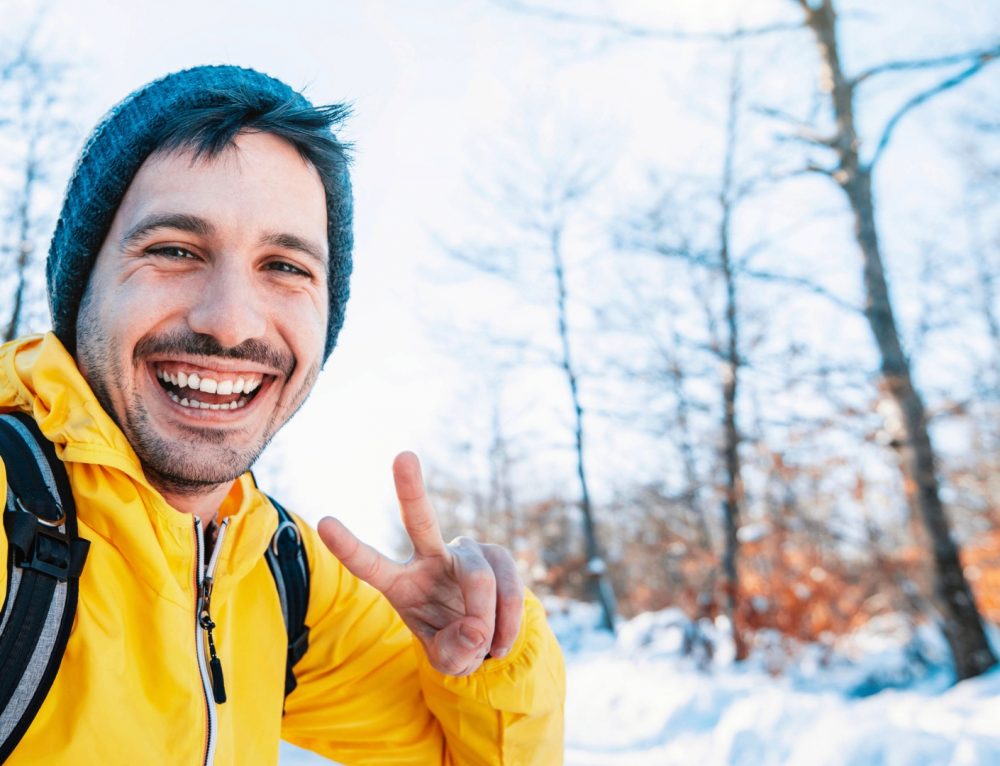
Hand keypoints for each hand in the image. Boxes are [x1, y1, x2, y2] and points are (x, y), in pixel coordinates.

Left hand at [318, 451, 524, 675]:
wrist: (488, 637)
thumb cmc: (453, 641)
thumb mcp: (446, 659)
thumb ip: (454, 651)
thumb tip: (476, 628)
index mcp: (401, 583)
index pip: (371, 564)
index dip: (349, 547)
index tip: (325, 522)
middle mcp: (430, 558)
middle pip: (421, 521)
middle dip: (411, 488)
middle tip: (403, 456)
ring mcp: (466, 553)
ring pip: (479, 579)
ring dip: (487, 621)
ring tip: (487, 647)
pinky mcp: (497, 555)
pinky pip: (509, 589)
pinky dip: (508, 622)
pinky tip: (502, 641)